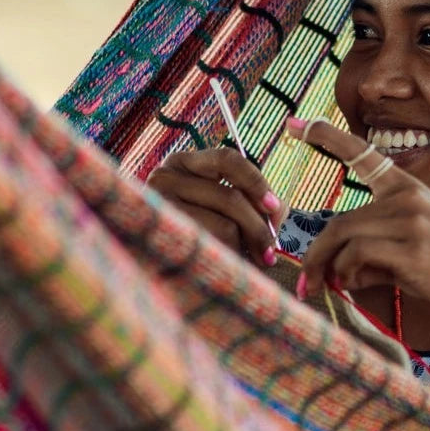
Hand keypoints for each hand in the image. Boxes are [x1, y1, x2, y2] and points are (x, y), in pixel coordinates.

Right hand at [146, 148, 287, 267]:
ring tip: (250, 262)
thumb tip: (278, 210)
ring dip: (245, 248)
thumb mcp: (221, 207)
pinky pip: (212, 247)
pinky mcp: (163, 236)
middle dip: (259, 228)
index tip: (274, 207)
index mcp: (184, 163)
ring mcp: (159, 206)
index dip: (256, 182)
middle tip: (270, 253)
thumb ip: (254, 202)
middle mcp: (165, 176)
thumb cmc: (195, 231)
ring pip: (225, 225)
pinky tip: (228, 266)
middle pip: (231, 197)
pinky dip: (229, 258)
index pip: (228, 159)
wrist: (151, 271)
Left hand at [288, 118, 429, 328]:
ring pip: (343, 235)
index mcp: (408, 188)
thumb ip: (372, 249)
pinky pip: (356, 253)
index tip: (292, 124)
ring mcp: (410, 219)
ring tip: (332, 288)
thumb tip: (335, 269)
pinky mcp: (411, 247)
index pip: (361, 152)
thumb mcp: (410, 247)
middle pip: (339, 220)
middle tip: (306, 282)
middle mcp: (407, 196)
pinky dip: (347, 273)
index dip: (323, 136)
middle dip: (317, 254)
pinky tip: (357, 284)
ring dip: (329, 267)